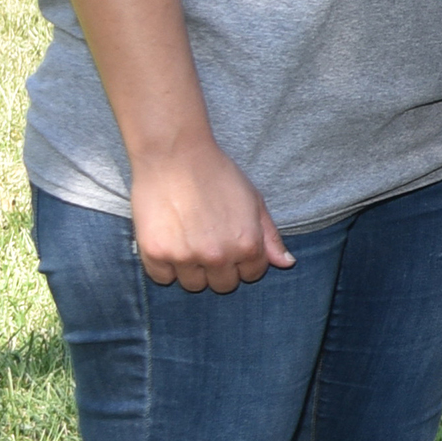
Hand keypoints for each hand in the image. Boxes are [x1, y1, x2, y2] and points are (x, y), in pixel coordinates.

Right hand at [129, 143, 290, 291]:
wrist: (175, 156)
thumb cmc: (218, 174)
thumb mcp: (254, 201)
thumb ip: (270, 236)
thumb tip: (287, 263)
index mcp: (247, 245)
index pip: (251, 274)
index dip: (243, 261)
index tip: (231, 244)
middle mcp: (218, 256)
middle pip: (222, 285)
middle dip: (220, 269)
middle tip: (208, 243)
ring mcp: (185, 257)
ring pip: (193, 285)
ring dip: (192, 270)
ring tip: (188, 242)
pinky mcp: (155, 254)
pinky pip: (163, 278)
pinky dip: (165, 266)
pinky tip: (169, 243)